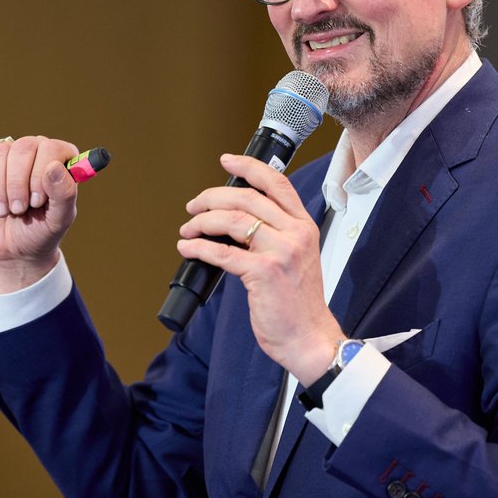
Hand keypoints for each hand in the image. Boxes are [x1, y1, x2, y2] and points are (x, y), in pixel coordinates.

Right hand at [0, 136, 79, 292]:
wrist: (14, 250)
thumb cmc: (43, 231)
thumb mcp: (59, 219)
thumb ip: (65, 193)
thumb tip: (54, 166)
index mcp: (62, 161)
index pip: (52, 148)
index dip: (41, 173)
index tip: (38, 201)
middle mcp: (38, 152)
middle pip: (24, 147)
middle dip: (19, 183)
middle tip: (20, 209)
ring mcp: (12, 157)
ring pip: (1, 152)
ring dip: (1, 187)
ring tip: (8, 211)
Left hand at [177, 153, 343, 384]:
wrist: (309, 337)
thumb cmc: (299, 302)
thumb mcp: (297, 257)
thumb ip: (276, 234)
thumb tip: (234, 220)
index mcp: (304, 226)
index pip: (277, 183)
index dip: (249, 167)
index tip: (227, 160)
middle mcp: (295, 234)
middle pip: (247, 198)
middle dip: (213, 198)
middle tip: (194, 205)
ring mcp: (281, 252)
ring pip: (233, 221)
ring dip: (202, 222)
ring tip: (188, 229)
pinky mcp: (264, 273)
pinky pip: (223, 253)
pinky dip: (199, 248)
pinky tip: (188, 248)